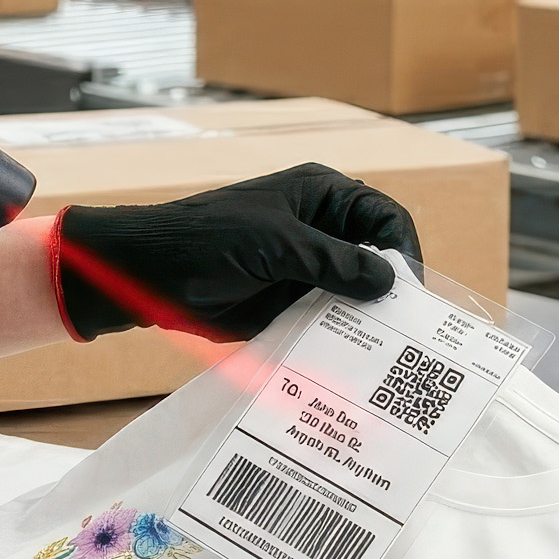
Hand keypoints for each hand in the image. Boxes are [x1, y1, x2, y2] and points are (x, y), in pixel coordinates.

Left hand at [54, 163, 419, 340]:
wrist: (149, 275)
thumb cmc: (206, 239)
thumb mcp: (275, 243)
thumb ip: (333, 262)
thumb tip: (387, 283)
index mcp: (323, 196)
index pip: (384, 217)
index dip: (402, 250)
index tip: (409, 290)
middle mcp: (322, 230)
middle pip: (377, 259)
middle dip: (390, 291)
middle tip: (406, 331)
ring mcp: (307, 270)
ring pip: (356, 295)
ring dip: (367, 321)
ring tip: (385, 354)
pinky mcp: (291, 304)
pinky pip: (328, 322)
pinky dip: (340, 340)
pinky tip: (351, 362)